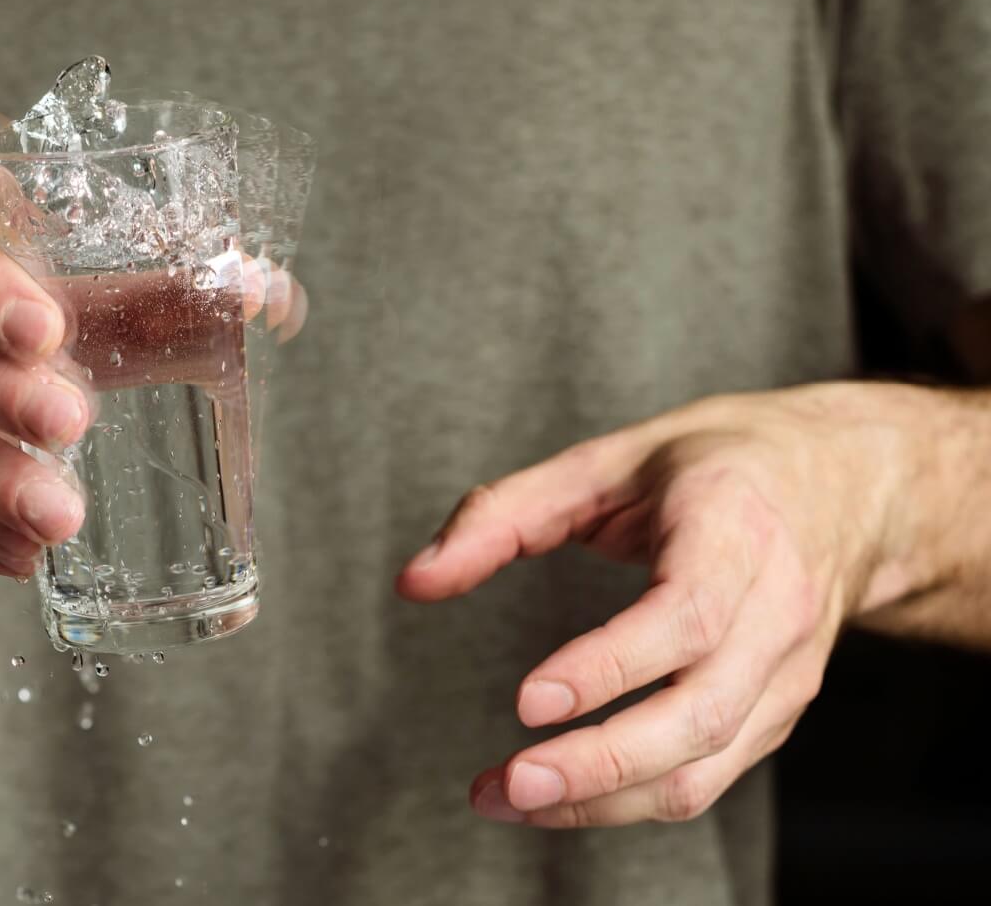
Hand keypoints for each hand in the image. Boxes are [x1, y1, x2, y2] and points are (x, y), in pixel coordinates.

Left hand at [397, 384, 918, 826]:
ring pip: (704, 766)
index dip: (610, 667)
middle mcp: (776, 610)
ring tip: (506, 800)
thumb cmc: (718, 466)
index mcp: (735, 530)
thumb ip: (503, 515)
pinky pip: (707, 777)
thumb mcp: (606, 461)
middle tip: (508, 783)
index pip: (685, 617)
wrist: (847, 486)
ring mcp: (787, 672)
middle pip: (698, 714)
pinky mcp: (777, 713)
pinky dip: (628, 800)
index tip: (530, 701)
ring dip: (603, 801)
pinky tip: (557, 797)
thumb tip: (415, 579)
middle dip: (599, 764)